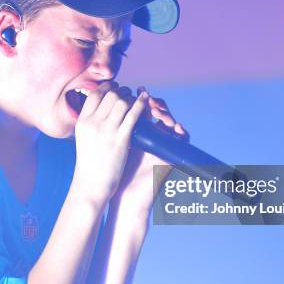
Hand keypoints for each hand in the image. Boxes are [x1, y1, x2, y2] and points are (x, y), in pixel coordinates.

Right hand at [71, 82, 149, 206]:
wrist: (92, 183)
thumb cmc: (89, 162)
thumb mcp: (83, 138)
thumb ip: (90, 122)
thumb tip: (99, 109)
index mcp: (82, 121)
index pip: (94, 94)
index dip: (107, 88)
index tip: (115, 89)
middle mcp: (93, 123)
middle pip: (110, 95)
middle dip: (121, 91)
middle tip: (127, 94)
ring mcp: (107, 131)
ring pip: (122, 102)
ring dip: (131, 97)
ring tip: (136, 100)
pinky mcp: (120, 139)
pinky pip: (132, 115)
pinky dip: (140, 105)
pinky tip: (145, 102)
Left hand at [112, 86, 189, 217]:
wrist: (122, 193)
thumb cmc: (113, 169)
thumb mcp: (111, 142)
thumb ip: (111, 123)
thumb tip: (102, 99)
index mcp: (137, 130)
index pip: (142, 107)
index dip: (140, 98)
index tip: (135, 91)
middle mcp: (151, 135)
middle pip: (158, 111)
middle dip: (155, 103)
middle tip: (148, 99)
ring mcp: (162, 145)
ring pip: (171, 122)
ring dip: (168, 114)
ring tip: (159, 112)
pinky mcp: (171, 156)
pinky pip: (181, 142)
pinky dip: (181, 133)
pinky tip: (176, 128)